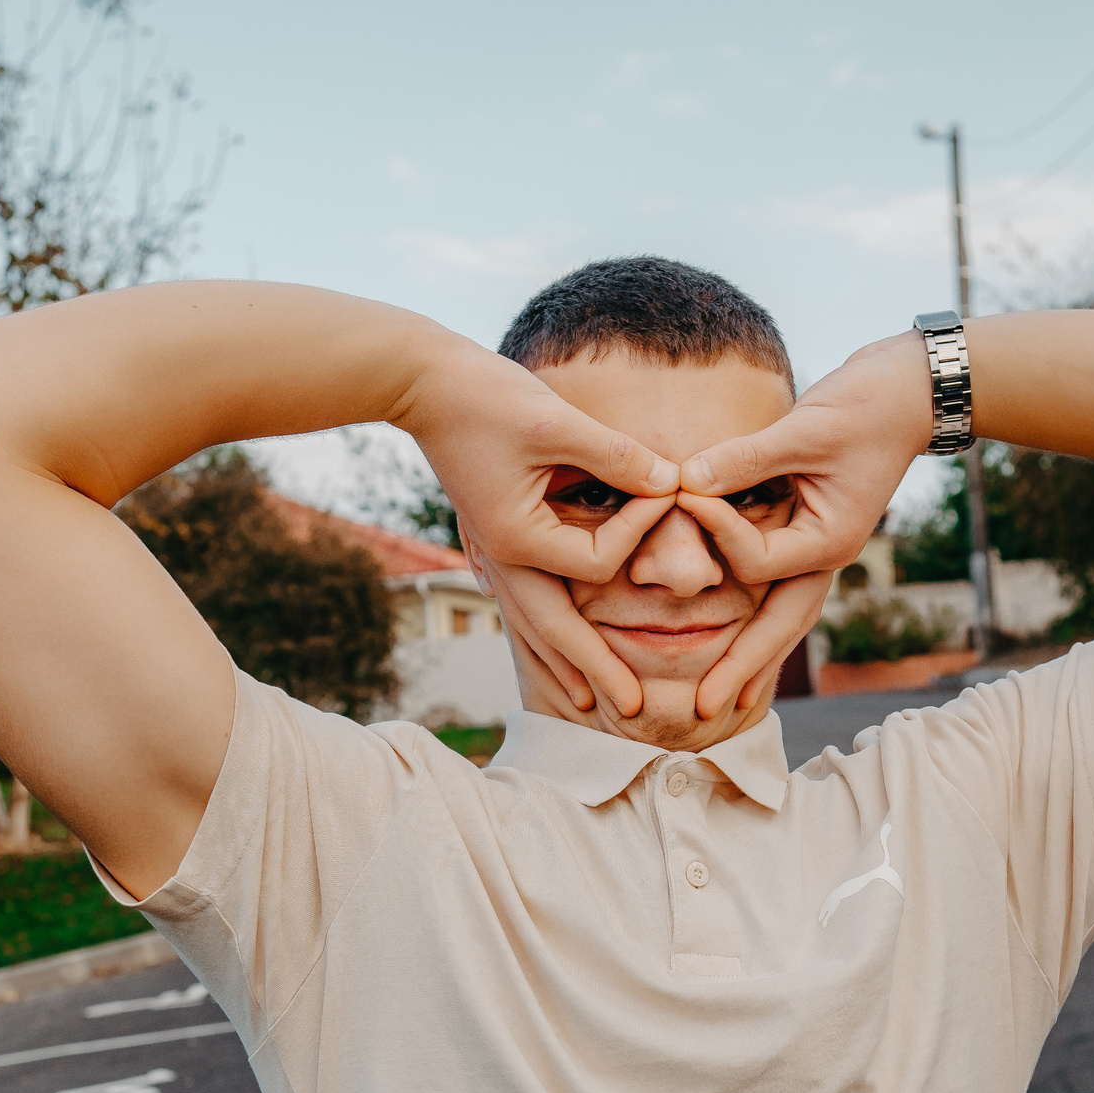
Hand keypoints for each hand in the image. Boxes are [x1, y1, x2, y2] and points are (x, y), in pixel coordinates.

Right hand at [396, 341, 679, 714]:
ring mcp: (495, 555)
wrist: (422, 384)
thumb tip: (671, 482)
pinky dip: (545, 633)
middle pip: (556, 631)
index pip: (595, 563)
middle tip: (633, 708)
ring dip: (566, 664)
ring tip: (594, 701)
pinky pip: (524, 602)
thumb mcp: (554, 422)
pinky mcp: (496, 541)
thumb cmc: (486, 397)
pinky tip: (559, 650)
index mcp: (517, 538)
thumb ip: (614, 455)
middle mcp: (503, 559)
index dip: (639, 534)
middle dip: (595, 669)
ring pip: (535, 626)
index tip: (671, 493)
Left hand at [667, 332, 930, 712]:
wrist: (911, 393)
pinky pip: (776, 588)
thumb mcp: (805, 428)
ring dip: (750, 657)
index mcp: (830, 540)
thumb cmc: (866, 405)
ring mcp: (818, 551)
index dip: (716, 533)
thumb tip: (685, 481)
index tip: (683, 493)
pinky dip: (754, 616)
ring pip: (782, 618)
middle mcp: (826, 556)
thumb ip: (746, 458)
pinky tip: (733, 647)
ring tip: (718, 699)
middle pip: (781, 627)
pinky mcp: (807, 535)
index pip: (759, 561)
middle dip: (742, 666)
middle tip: (701, 708)